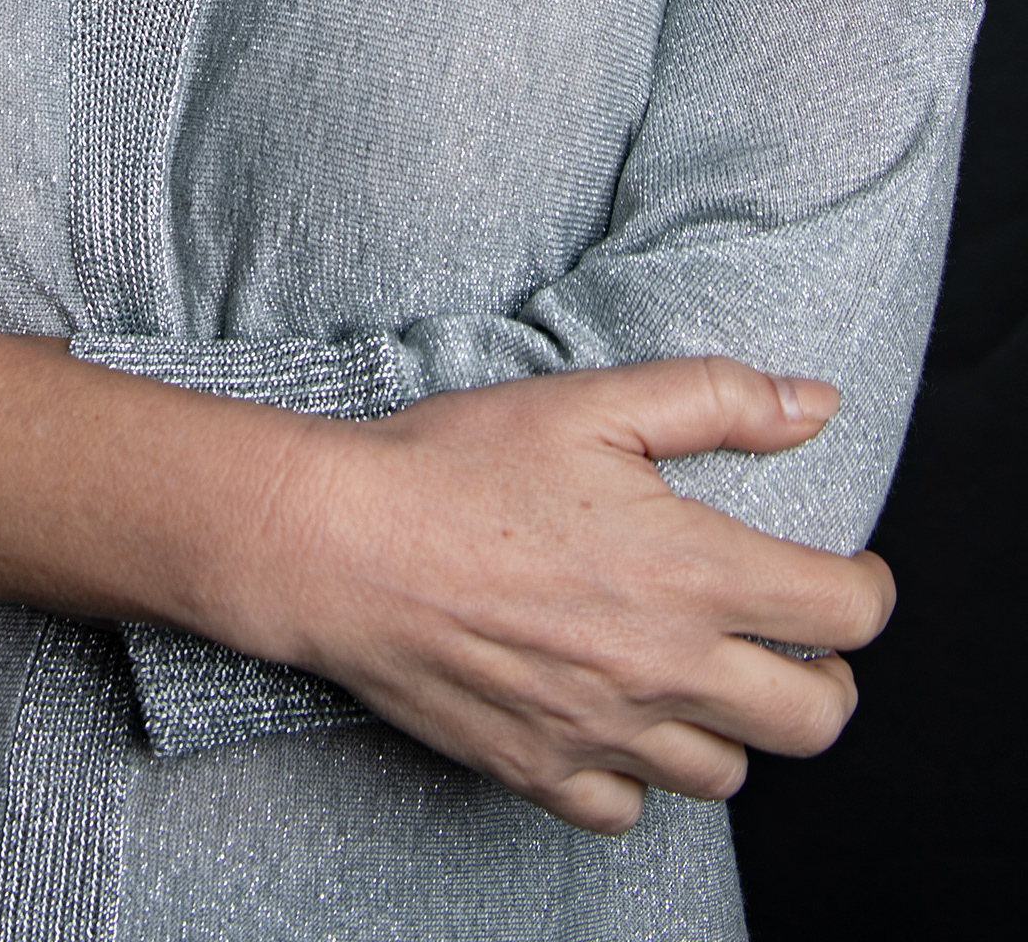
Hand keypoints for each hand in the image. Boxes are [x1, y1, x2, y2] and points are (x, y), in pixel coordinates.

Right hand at [224, 356, 891, 832]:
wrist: (340, 545)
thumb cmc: (457, 464)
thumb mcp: (592, 401)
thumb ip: (715, 399)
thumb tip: (814, 405)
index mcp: (692, 571)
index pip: (845, 615)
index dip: (866, 590)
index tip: (846, 572)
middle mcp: (664, 667)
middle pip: (816, 718)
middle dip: (823, 675)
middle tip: (790, 635)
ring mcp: (605, 732)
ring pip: (727, 772)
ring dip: (732, 724)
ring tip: (699, 670)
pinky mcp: (542, 771)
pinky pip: (629, 808)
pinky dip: (637, 772)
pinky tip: (616, 715)